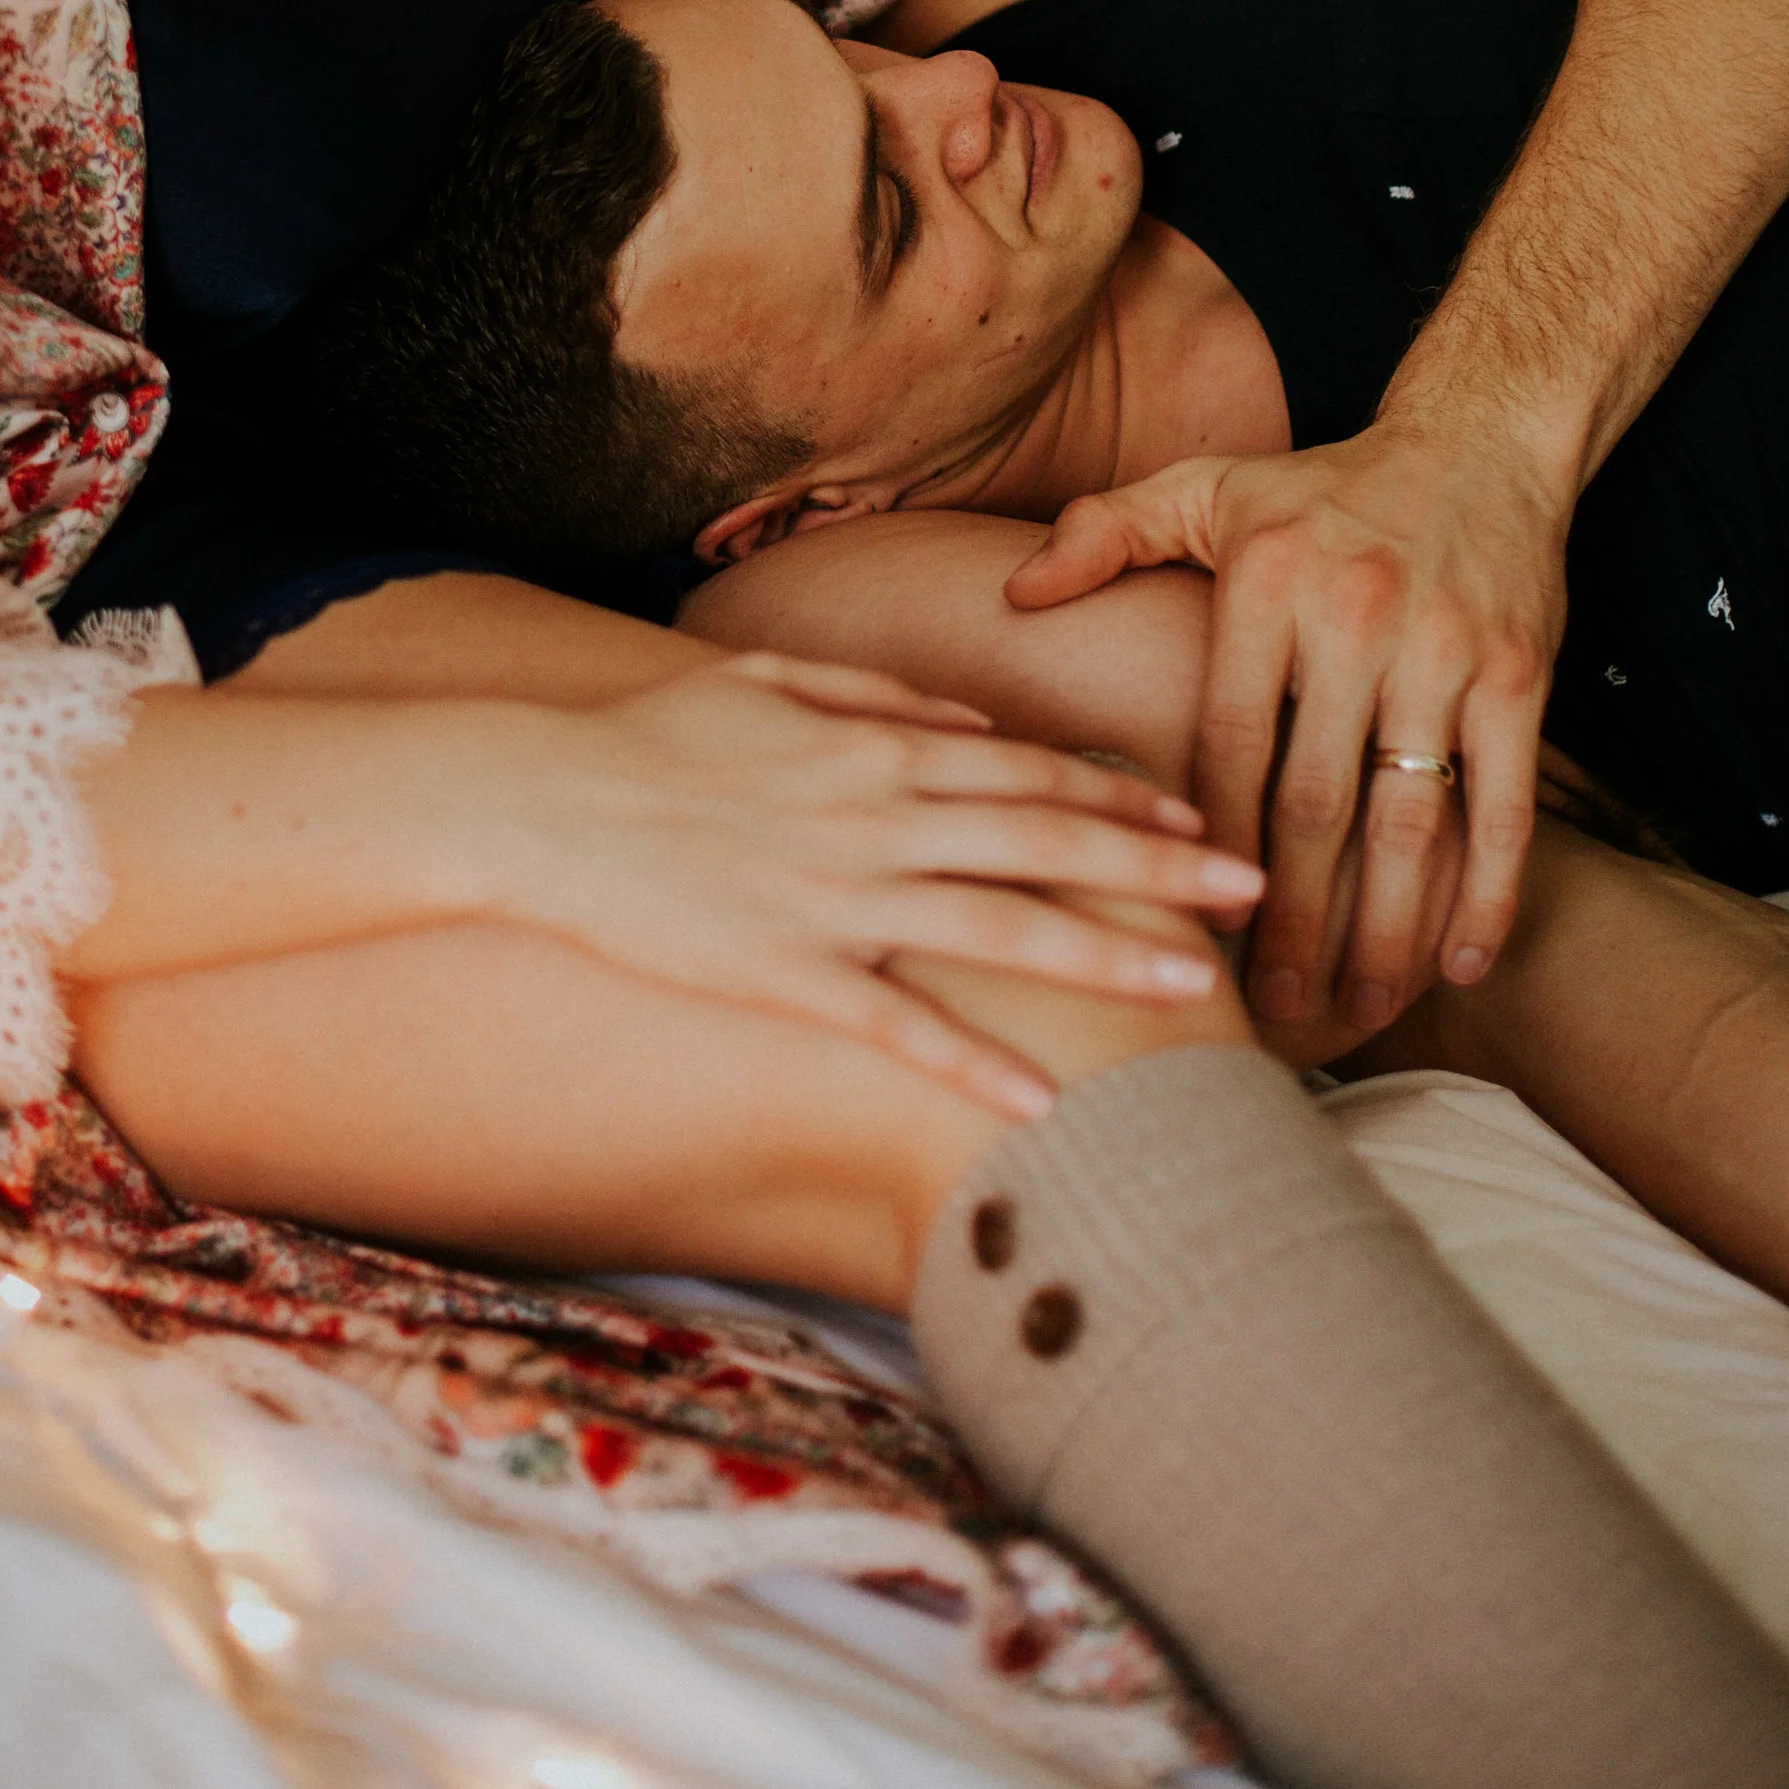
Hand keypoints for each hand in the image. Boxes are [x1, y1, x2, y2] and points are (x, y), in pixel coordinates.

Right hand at [500, 651, 1264, 1116]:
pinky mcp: (782, 973)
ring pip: (995, 931)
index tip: (1197, 818)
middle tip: (1253, 890)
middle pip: (1041, 845)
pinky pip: (896, 1029)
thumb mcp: (773, 685)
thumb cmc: (652, 735)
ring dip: (1103, 958)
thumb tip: (977, 719)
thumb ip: (883, 699)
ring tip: (1191, 990)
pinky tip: (1044, 1102)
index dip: (1119, 795)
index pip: (1025, 771)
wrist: (536, 795)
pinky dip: (972, 1066)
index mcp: (874, 751)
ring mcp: (831, 899)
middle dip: (1156, 869)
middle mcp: (872, 819)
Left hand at [1005, 423, 1564, 1043]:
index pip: (1225, 742)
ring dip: (1384, 931)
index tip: (1183, 923)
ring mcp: (1443, 652)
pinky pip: (1503, 806)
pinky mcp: (1518, 676)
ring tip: (1355, 1010)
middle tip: (1264, 1012)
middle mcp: (1354, 619)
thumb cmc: (1326, 483)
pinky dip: (1485, 894)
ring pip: (1408, 821)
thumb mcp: (1206, 486)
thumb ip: (1104, 533)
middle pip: (1313, 804)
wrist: (1479, 438)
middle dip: (1288, 921)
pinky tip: (1458, 966)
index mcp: (1266, 584)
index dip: (1205, 843)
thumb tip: (1014, 594)